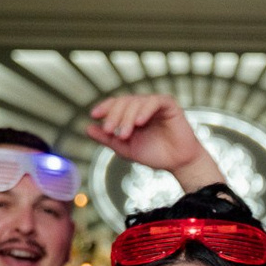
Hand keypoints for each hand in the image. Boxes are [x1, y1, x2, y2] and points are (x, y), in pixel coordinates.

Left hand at [84, 95, 221, 188]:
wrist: (178, 163)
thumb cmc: (155, 155)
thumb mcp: (126, 149)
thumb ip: (108, 139)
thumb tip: (88, 128)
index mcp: (132, 113)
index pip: (116, 104)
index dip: (105, 107)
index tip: (94, 115)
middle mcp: (143, 106)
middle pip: (124, 102)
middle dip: (114, 115)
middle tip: (109, 131)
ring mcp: (156, 105)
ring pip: (137, 102)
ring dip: (127, 117)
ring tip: (124, 134)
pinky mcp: (169, 105)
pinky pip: (155, 102)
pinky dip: (145, 110)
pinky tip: (139, 122)